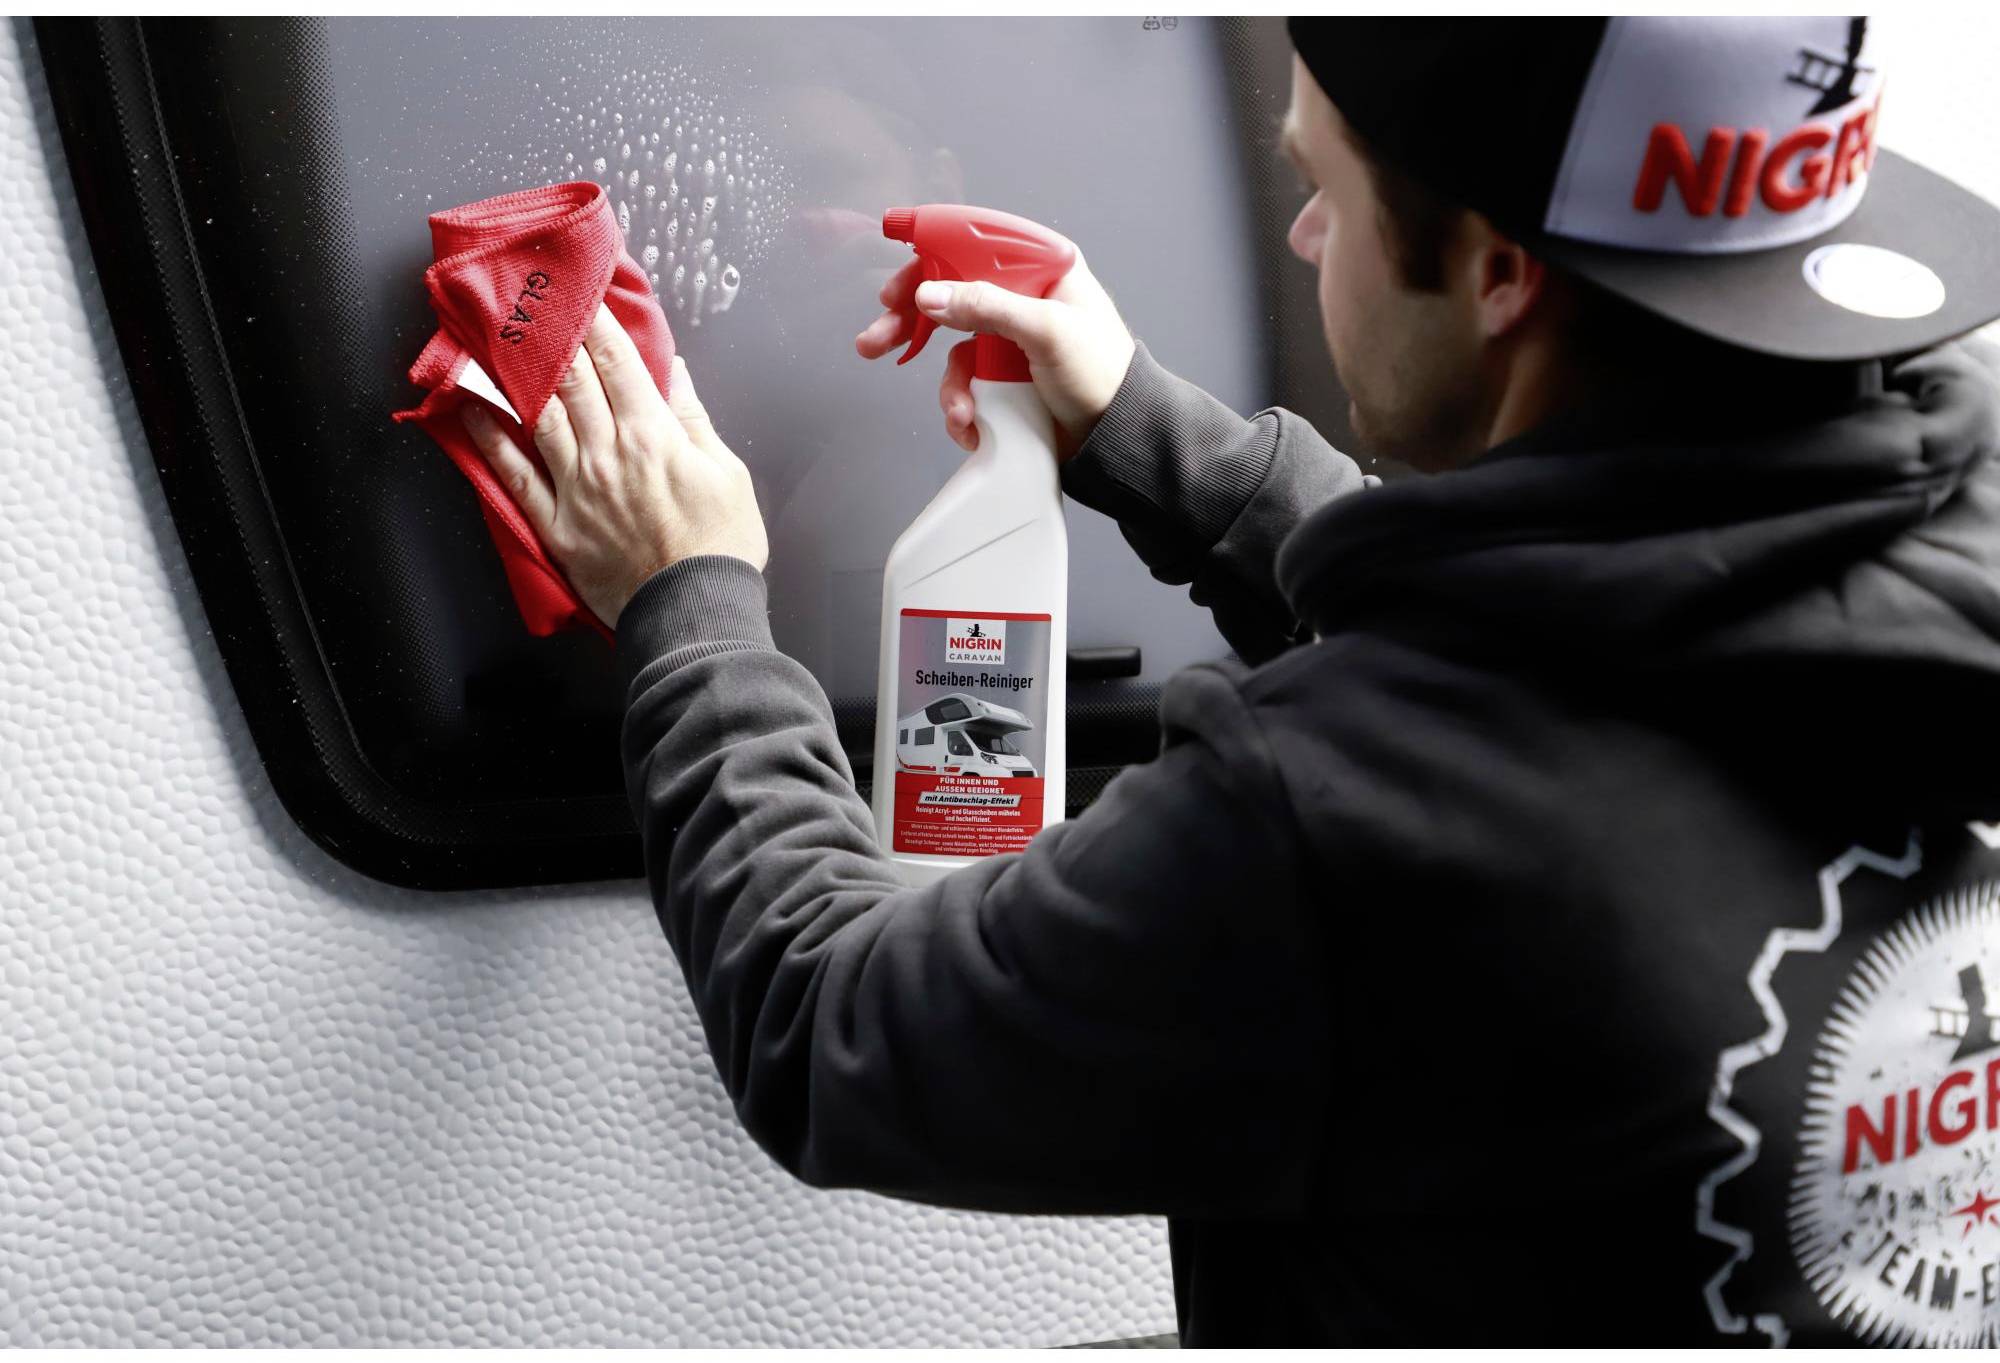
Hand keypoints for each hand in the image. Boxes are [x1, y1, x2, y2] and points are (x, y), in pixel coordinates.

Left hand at [460, 306, 766, 630]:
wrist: (694, 612)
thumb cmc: (722, 546)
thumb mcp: (727, 474)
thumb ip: (694, 420)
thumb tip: (675, 374)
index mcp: (654, 436)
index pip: (618, 363)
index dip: (597, 322)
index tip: (580, 292)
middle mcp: (607, 453)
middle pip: (573, 380)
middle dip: (553, 335)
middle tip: (533, 302)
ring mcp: (576, 489)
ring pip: (539, 417)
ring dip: (517, 375)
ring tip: (497, 341)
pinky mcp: (556, 526)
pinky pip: (516, 477)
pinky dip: (493, 441)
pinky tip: (475, 411)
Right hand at [853, 252, 1135, 460]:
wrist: (1116, 439)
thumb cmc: (1104, 375)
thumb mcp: (1048, 332)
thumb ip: (988, 308)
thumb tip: (929, 296)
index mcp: (1041, 269)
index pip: (974, 243)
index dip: (932, 248)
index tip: (894, 253)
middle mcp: (1020, 298)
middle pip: (949, 294)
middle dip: (912, 320)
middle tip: (877, 338)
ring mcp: (1008, 340)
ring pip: (952, 348)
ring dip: (948, 385)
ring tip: (959, 412)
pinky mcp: (1002, 378)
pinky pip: (964, 384)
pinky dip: (962, 407)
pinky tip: (973, 426)